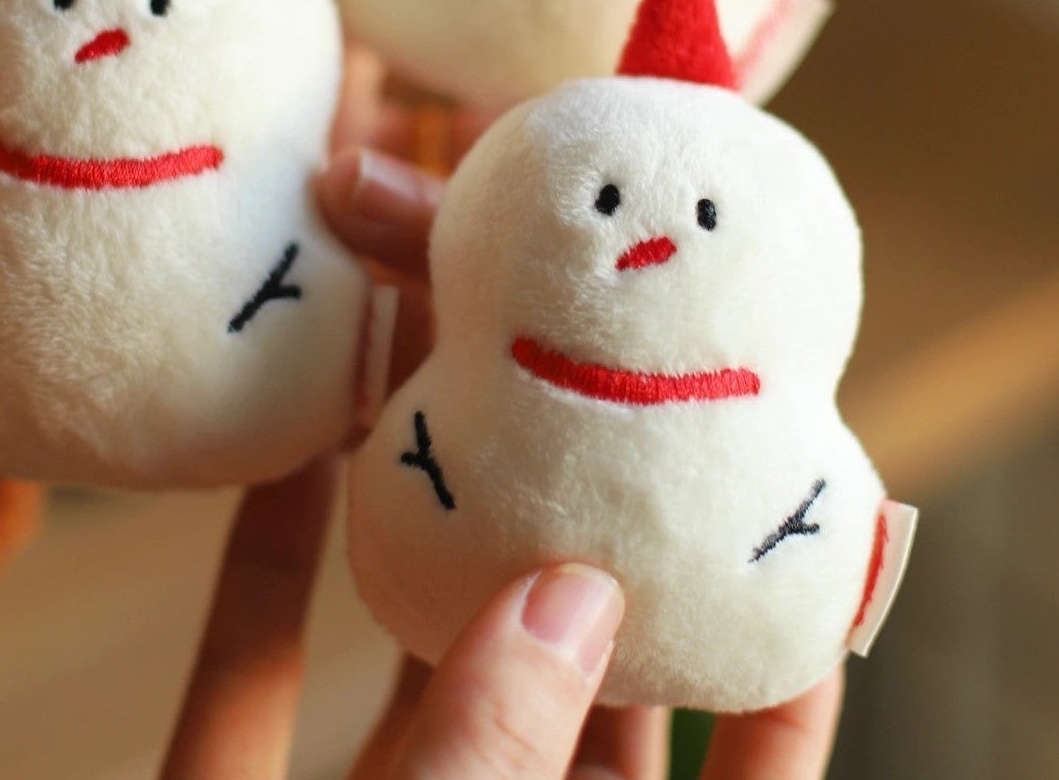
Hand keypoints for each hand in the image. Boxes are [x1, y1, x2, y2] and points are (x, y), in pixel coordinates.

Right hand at [154, 150, 843, 778]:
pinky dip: (269, 548)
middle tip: (571, 323)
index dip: (780, 613)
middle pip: (554, 619)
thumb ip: (500, 754)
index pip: (729, 734)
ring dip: (414, 475)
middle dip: (563, 469)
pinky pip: (250, 656)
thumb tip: (568, 589)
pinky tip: (284, 427)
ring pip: (406, 612)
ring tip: (429, 325)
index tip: (808, 458)